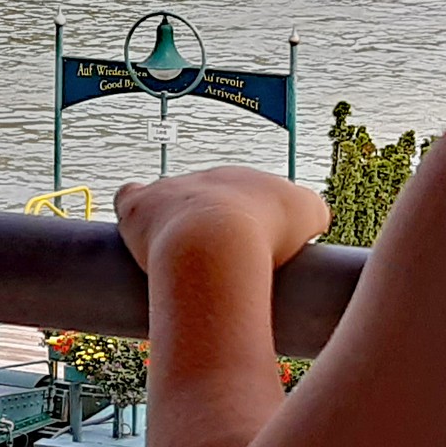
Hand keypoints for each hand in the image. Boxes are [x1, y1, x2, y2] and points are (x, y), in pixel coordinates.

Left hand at [113, 167, 329, 273]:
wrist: (216, 241)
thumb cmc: (267, 232)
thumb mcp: (311, 216)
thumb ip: (314, 214)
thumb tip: (316, 219)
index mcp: (244, 181)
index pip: (245, 199)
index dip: (246, 228)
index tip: (247, 259)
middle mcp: (204, 178)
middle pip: (206, 201)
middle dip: (210, 230)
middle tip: (214, 268)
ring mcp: (169, 190)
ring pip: (167, 197)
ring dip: (169, 224)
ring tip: (175, 264)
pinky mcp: (138, 206)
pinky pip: (129, 198)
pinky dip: (132, 217)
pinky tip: (138, 242)